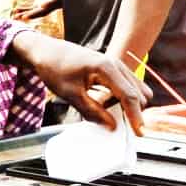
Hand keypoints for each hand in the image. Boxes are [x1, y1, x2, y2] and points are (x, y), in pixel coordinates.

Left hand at [8, 31, 150, 131]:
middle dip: (132, 111)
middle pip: (138, 93)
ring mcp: (116, 65)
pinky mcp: (113, 69)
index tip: (138, 133)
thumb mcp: (71, 94)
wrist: (46, 52)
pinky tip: (105, 103)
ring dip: (127, 105)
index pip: (129, 95)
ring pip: (135, 89)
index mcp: (107, 68)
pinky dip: (121, 98)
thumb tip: (112, 127)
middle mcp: (116, 64)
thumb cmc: (55, 70)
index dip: (135, 116)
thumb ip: (92, 111)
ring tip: (105, 111)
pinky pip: (126, 87)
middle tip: (114, 123)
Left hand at [19, 0, 61, 20]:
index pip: (55, 2)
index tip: (42, 5)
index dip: (49, 4)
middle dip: (33, 14)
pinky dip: (26, 10)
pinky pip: (34, 9)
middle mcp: (54, 6)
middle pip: (44, 11)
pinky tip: (16, 11)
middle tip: (22, 17)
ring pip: (37, 12)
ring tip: (15, 17)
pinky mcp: (43, 6)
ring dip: (26, 14)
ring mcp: (48, 7)